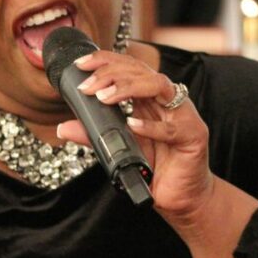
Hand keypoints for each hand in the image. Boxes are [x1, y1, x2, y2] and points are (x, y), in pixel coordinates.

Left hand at [57, 51, 213, 225]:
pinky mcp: (194, 135)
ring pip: (159, 85)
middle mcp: (166, 101)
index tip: (81, 64)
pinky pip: (172, 127)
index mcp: (149, 99)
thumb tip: (64, 127)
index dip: (106, 60)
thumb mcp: (120, 148)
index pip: (129, 67)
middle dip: (111, 73)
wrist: (181, 197)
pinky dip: (150, 126)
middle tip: (87, 86)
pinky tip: (132, 125)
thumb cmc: (154, 169)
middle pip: (141, 71)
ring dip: (128, 87)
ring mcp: (183, 115)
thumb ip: (95, 135)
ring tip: (104, 98)